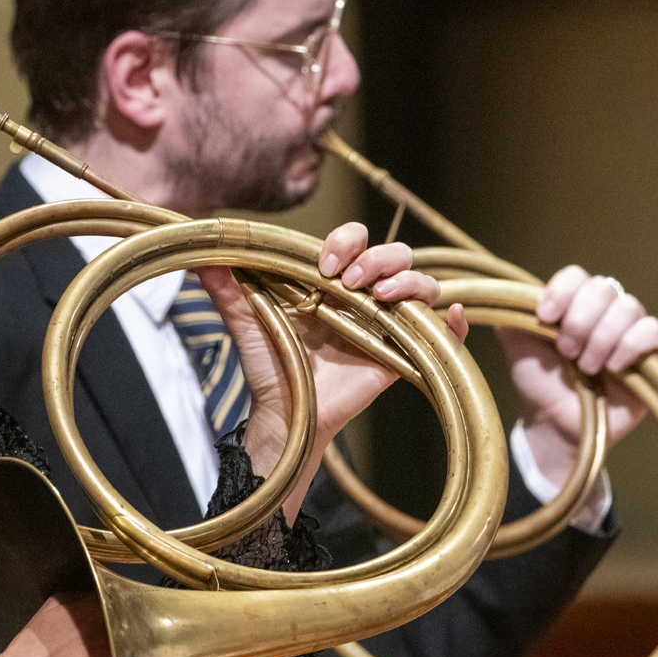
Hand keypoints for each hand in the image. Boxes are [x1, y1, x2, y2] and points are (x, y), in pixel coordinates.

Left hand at [200, 223, 466, 496]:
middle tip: (350, 281)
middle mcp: (366, 297)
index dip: (346, 241)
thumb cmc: (270, 367)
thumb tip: (200, 253)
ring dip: (410, 282)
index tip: (324, 264)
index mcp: (333, 281)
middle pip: (395, 255)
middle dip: (378, 258)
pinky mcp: (405, 356)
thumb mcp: (245, 321)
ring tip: (382, 298)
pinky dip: (457, 321)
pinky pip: (445, 334)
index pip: (355, 241)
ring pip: (422, 285)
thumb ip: (226, 287)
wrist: (286, 415)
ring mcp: (389, 325)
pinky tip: (453, 316)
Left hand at [498, 266, 657, 486]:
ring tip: (585, 366)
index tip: (544, 317)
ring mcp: (631, 331)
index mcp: (574, 303)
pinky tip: (612, 367)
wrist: (556, 424)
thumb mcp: (514, 346)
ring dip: (601, 336)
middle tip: (565, 351)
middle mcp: (605, 311)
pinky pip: (653, 332)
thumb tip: (457, 306)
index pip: (577, 275)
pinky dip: (630, 345)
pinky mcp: (653, 357)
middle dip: (580, 319)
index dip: (562, 291)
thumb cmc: (538, 383)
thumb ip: (498, 318)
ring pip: (628, 307)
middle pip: (604, 288)